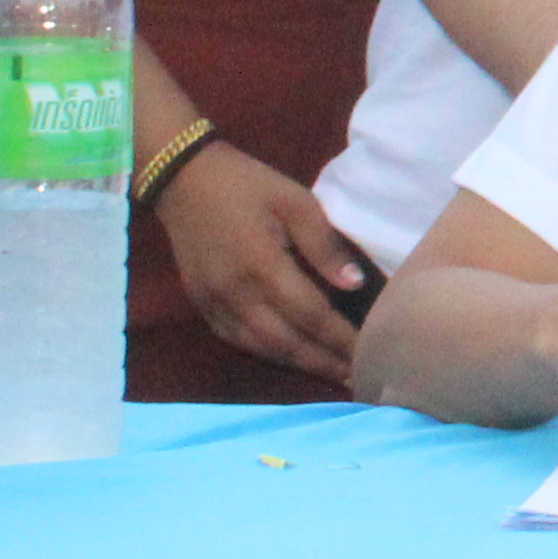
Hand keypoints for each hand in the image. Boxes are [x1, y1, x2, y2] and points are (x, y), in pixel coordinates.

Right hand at [153, 141, 366, 381]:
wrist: (184, 179)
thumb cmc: (249, 185)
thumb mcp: (295, 202)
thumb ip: (323, 245)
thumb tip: (355, 284)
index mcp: (262, 265)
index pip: (311, 315)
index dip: (342, 339)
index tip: (373, 353)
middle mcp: (235, 294)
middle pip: (287, 342)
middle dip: (325, 363)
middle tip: (360, 379)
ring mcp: (214, 303)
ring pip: (262, 348)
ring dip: (300, 365)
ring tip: (334, 374)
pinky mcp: (202, 305)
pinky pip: (238, 341)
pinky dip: (269, 354)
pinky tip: (294, 358)